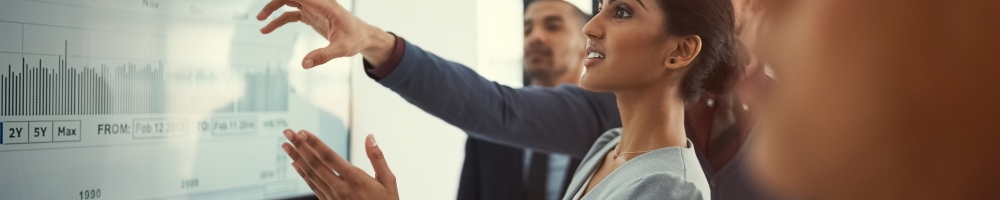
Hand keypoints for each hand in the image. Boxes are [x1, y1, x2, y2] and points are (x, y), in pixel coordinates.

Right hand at [257, 0, 395, 68]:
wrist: (364, 37)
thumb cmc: (356, 39)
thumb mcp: (342, 49)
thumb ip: (323, 56)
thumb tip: (304, 64)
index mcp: (325, 5)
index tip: (271, 3)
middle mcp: (318, 3)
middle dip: (274, 2)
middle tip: (260, 16)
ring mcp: (313, 9)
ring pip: (289, 3)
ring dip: (273, 8)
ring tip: (260, 22)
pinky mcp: (311, 16)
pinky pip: (291, 15)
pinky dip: (279, 20)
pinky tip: (267, 29)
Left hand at [281, 129, 398, 199]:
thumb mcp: (388, 181)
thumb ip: (377, 158)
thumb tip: (370, 138)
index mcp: (355, 179)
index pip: (329, 157)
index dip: (314, 143)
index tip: (302, 132)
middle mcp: (341, 188)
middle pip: (315, 164)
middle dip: (300, 147)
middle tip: (287, 133)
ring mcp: (333, 197)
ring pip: (311, 175)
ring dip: (296, 158)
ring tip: (286, 146)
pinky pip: (313, 186)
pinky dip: (302, 174)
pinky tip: (295, 165)